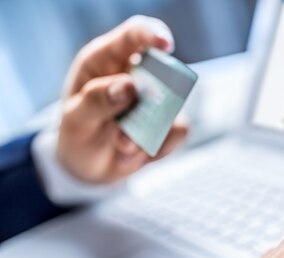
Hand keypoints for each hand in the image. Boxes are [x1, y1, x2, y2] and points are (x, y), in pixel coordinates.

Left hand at [58, 16, 187, 183]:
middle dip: (156, 97)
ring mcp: (156, 99)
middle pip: (164, 69)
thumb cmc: (77, 134)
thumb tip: (130, 85)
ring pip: (173, 106)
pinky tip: (133, 152)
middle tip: (132, 124)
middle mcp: (137, 75)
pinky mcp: (170, 124)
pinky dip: (157, 147)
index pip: (134, 34)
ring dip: (149, 131)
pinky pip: (178, 132)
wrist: (88, 168)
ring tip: (121, 144)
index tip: (165, 44)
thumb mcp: (76, 120)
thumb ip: (98, 100)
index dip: (152, 34)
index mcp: (106, 60)